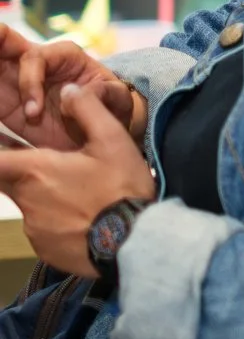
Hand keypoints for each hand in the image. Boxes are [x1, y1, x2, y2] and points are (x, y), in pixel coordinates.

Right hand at [0, 24, 141, 153]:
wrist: (105, 128)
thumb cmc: (113, 105)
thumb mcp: (118, 99)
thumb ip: (106, 94)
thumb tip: (83, 92)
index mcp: (62, 55)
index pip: (33, 59)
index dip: (29, 83)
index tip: (33, 112)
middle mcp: (36, 63)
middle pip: (2, 45)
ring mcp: (17, 82)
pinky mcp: (7, 105)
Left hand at [0, 83, 157, 275]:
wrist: (134, 242)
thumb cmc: (121, 188)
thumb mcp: (113, 141)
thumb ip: (89, 110)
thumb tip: (69, 89)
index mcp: (35, 170)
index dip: (0, 152)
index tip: (7, 149)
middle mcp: (25, 200)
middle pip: (8, 181)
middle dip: (24, 172)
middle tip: (55, 169)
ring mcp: (33, 228)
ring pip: (29, 205)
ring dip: (46, 198)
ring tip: (81, 199)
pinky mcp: (44, 249)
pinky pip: (42, 229)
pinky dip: (57, 222)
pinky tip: (84, 220)